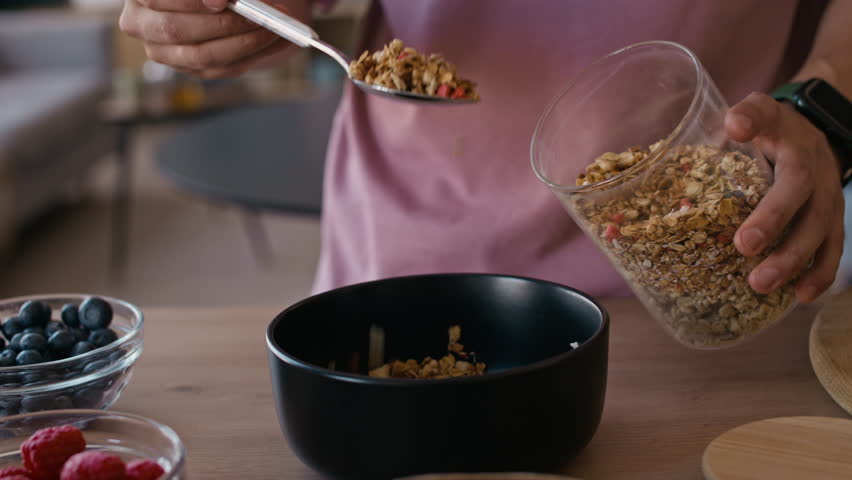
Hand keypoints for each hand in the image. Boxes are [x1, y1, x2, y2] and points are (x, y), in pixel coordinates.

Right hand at [119, 0, 306, 78]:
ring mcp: (164, 52)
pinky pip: (223, 68)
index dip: (189, 2)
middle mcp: (142, 23)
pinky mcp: (192, 69)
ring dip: (245, 41)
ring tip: (271, 25)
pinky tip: (275, 38)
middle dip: (222, 23)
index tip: (223, 2)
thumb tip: (220, 0)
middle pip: (174, 29)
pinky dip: (254, 52)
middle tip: (256, 15)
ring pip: (202, 54)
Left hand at [725, 92, 844, 303]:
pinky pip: (832, 248)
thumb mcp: (752, 116)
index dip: (752, 121)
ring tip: (762, 283)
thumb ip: (741, 119)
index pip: (767, 118)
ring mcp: (828, 194)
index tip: (737, 128)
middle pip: (800, 191)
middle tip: (744, 247)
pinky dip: (819, 273)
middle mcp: (812, 163)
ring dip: (793, 259)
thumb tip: (731, 126)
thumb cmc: (769, 133)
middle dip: (774, 221)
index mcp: (785, 133)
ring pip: (818, 227)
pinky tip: (801, 295)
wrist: (813, 136)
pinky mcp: (833, 219)